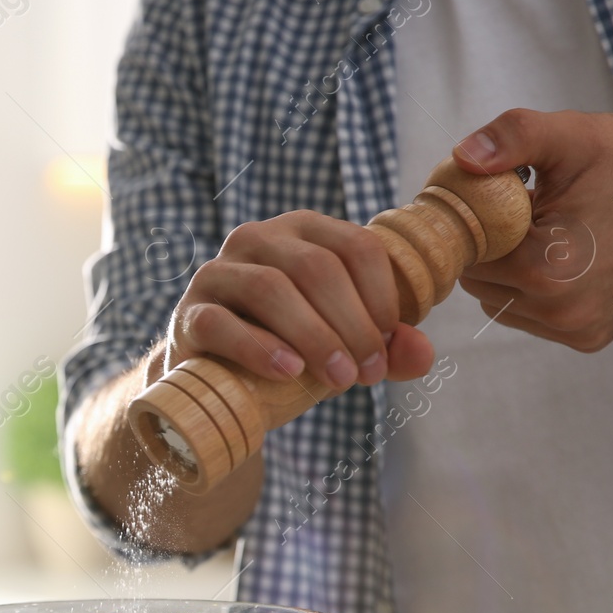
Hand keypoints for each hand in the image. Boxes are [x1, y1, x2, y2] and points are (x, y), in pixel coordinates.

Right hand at [162, 210, 433, 390]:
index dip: (381, 296)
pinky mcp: (190, 313)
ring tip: (338, 381)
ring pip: (270, 288)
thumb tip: (423, 354)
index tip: (388, 343)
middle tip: (368, 374)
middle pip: (316, 268)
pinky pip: (220, 322)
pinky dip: (258, 347)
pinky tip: (289, 371)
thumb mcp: (342, 344)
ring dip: (314, 337)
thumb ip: (385, 347)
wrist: (218, 381)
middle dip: (352, 324)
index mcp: (302, 231)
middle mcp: (258, 238)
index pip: (355, 246)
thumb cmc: (289, 349)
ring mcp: (218, 272)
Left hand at [453, 109, 612, 351]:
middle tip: (524, 216)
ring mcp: (576, 329)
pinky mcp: (588, 339)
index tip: (498, 199)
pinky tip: (560, 260)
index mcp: (547, 267)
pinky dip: (530, 292)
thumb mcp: (569, 136)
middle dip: (490, 249)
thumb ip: (511, 138)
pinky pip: (529, 317)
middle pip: (478, 283)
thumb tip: (461, 158)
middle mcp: (561, 310)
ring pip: (498, 304)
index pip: (467, 254)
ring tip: (545, 235)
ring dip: (507, 273)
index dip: (474, 224)